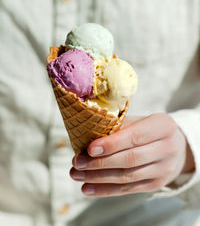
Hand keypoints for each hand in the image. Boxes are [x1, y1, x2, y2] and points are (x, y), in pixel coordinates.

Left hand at [70, 114, 193, 196]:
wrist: (177, 146)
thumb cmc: (150, 129)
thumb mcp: (140, 120)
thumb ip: (118, 126)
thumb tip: (86, 134)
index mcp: (163, 126)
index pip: (135, 137)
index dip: (112, 144)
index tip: (89, 148)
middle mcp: (167, 148)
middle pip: (130, 159)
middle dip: (100, 163)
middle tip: (77, 163)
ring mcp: (163, 169)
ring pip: (127, 177)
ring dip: (98, 177)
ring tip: (76, 174)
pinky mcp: (156, 184)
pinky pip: (128, 189)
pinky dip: (105, 190)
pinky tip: (87, 188)